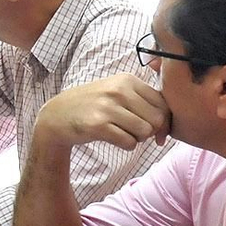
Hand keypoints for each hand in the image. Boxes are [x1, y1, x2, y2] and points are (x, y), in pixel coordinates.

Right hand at [36, 74, 169, 151]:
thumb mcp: (116, 92)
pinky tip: (114, 138)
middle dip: (150, 131)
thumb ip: (143, 101)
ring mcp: (107, 107)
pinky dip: (126, 145)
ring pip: (145, 132)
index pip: (163, 104)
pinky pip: (129, 143)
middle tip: (135, 131)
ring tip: (123, 133)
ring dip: (138, 138)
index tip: (153, 129)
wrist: (56, 115)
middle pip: (156, 120)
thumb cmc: (92, 106)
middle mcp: (118, 90)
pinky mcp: (98, 125)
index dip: (163, 120)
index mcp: (127, 80)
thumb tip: (169, 126)